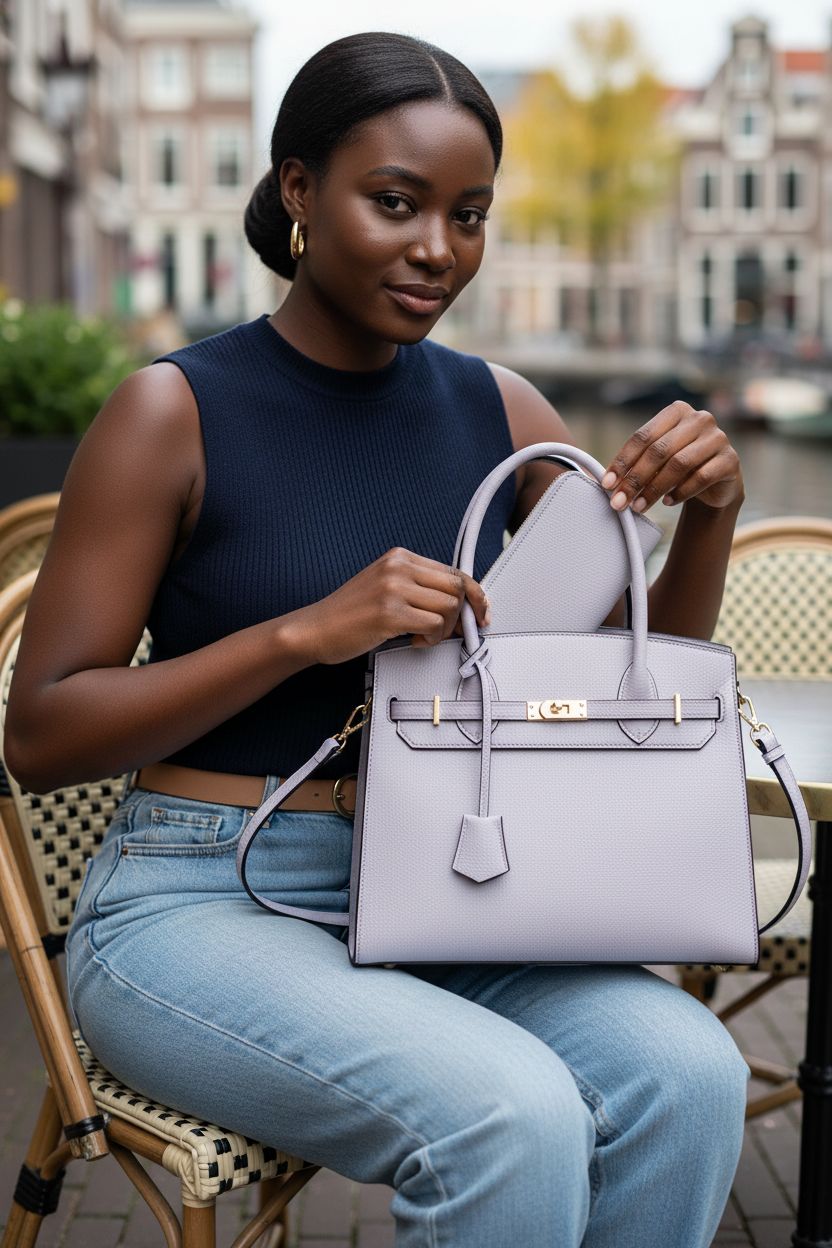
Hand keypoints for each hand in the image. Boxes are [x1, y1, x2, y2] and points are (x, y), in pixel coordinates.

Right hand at [298, 547, 490, 665]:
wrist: (314, 628)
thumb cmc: (348, 614)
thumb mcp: (384, 586)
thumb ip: (418, 587)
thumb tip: (459, 604)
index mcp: (399, 556)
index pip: (453, 570)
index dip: (474, 594)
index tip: (481, 611)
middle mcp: (398, 567)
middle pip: (456, 588)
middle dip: (462, 615)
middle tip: (451, 632)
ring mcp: (393, 588)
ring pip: (449, 607)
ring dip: (445, 630)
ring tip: (425, 637)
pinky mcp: (390, 613)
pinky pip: (433, 626)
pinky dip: (432, 639)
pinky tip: (415, 641)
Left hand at [600, 401, 744, 514]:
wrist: (716, 483)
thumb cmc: (679, 468)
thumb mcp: (656, 461)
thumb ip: (635, 463)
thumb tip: (606, 480)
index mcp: (676, 411)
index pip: (643, 436)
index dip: (622, 461)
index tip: (607, 484)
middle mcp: (700, 419)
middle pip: (659, 450)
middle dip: (635, 479)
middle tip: (619, 502)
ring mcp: (718, 438)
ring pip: (679, 464)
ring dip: (654, 489)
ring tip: (639, 506)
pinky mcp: (731, 460)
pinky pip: (701, 477)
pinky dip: (681, 492)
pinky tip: (668, 502)